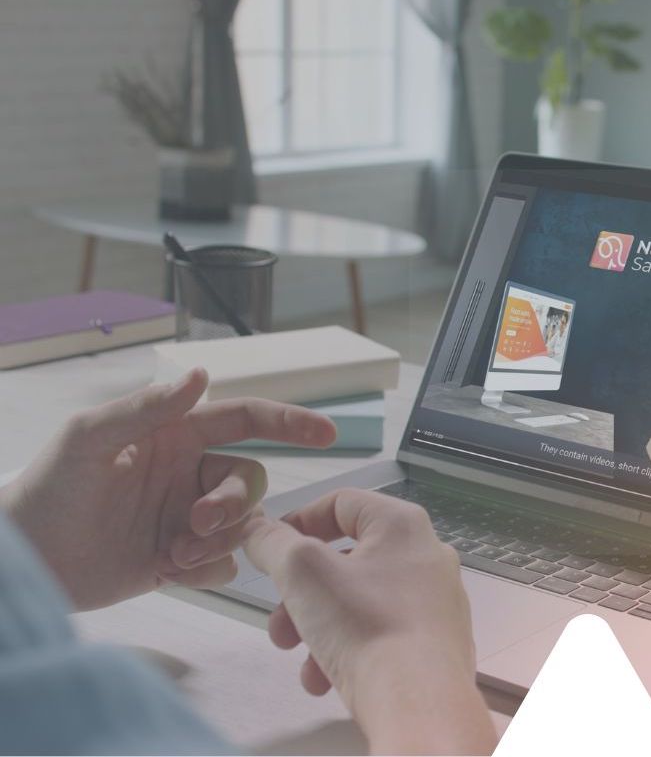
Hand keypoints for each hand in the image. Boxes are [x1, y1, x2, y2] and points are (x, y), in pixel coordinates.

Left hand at [0, 369, 336, 609]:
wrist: (24, 562)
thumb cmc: (45, 491)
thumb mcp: (88, 438)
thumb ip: (147, 408)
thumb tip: (201, 374)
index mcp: (175, 435)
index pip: (246, 419)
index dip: (290, 422)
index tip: (326, 433)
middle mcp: (188, 473)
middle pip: (250, 479)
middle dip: (234, 503)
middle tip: (197, 524)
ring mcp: (186, 518)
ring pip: (244, 523)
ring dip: (220, 539)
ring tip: (176, 553)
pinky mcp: (180, 559)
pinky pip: (225, 563)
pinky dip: (207, 569)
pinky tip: (169, 570)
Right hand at [243, 489, 495, 754]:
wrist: (418, 701)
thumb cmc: (365, 625)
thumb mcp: (302, 572)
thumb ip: (274, 543)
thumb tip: (259, 529)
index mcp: (402, 525)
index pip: (341, 503)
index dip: (297, 521)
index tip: (269, 550)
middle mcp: (427, 555)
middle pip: (346, 560)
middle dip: (299, 593)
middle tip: (278, 624)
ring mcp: (436, 600)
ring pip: (359, 602)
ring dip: (317, 627)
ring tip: (297, 658)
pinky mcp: (437, 641)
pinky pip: (381, 633)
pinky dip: (347, 649)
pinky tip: (323, 679)